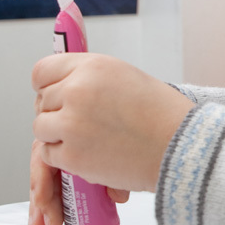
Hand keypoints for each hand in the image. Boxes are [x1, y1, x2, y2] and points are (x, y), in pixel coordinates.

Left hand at [28, 53, 193, 224]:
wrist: (183, 148)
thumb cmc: (164, 115)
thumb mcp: (127, 78)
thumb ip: (92, 79)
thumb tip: (64, 86)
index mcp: (92, 66)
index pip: (42, 71)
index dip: (48, 85)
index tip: (55, 95)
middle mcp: (77, 90)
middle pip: (42, 101)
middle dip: (58, 113)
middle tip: (83, 124)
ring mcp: (72, 123)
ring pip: (41, 127)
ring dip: (58, 136)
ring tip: (87, 140)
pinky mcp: (72, 155)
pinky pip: (49, 154)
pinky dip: (64, 158)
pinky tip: (89, 155)